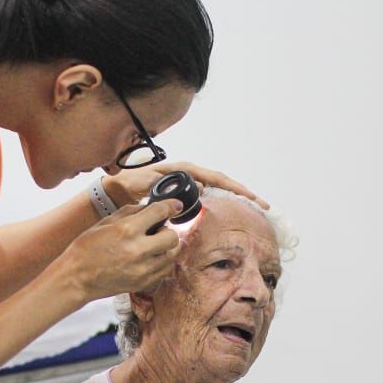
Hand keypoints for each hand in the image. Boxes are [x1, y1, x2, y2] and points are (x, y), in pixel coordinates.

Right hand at [61, 199, 182, 301]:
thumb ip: (130, 212)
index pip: (160, 212)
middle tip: (157, 231)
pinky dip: (163, 263)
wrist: (76, 278)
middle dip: (167, 230)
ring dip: (167, 248)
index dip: (171, 206)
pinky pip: (165, 271)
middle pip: (173, 237)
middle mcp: (138, 250)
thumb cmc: (86, 249)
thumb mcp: (105, 222)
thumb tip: (149, 207)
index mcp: (127, 230)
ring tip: (154, 246)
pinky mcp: (143, 283)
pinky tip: (151, 259)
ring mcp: (143, 269)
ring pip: (172, 255)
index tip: (175, 206)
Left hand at [101, 162, 268, 209]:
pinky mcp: (186, 193)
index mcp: (185, 169)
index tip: (251, 198)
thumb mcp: (148, 182)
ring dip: (236, 199)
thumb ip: (166, 185)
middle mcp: (190, 174)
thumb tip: (197, 190)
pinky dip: (223, 203)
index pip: (217, 178)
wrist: (119, 188)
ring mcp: (189, 183)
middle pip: (223, 183)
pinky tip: (232, 213)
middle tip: (263, 205)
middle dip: (244, 194)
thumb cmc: (131, 183)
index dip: (235, 188)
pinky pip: (209, 197)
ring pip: (219, 190)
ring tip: (255, 209)